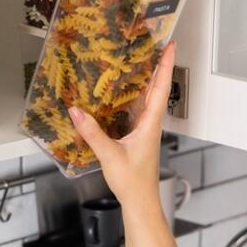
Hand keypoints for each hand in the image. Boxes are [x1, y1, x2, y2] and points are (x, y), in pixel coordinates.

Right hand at [68, 41, 175, 208]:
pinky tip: (121, 93)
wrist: (139, 201)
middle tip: (155, 45)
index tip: (171, 46)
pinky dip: (131, 97)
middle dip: (157, 67)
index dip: (165, 66)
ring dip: (145, 80)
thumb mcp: (110, 155)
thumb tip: (76, 112)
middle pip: (156, 89)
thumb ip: (92, 133)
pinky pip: (135, 111)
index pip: (160, 89)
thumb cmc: (132, 181)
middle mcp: (150, 124)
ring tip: (139, 61)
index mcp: (150, 124)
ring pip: (146, 99)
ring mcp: (144, 130)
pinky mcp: (136, 137)